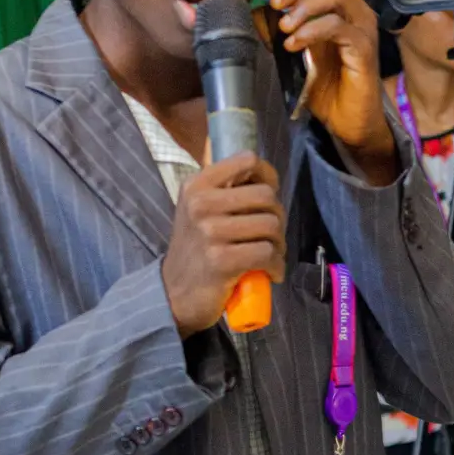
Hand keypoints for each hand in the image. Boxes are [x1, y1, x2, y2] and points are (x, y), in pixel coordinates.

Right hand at [162, 152, 285, 339]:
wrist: (174, 294)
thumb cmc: (196, 249)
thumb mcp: (200, 210)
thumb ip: (227, 190)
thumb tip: (268, 179)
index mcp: (196, 185)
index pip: (248, 160)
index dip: (268, 176)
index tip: (269, 195)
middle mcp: (201, 204)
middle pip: (266, 195)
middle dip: (278, 217)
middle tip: (271, 236)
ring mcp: (210, 232)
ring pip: (271, 225)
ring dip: (279, 244)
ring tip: (270, 255)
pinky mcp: (221, 261)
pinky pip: (267, 253)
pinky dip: (276, 266)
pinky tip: (269, 272)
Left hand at [271, 0, 396, 181]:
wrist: (349, 123)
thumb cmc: (324, 87)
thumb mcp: (292, 54)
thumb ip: (276, 30)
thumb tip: (251, 13)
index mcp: (337, 8)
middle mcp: (354, 11)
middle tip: (275, 5)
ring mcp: (362, 28)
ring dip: (304, 8)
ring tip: (285, 29)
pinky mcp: (364, 49)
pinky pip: (339, 26)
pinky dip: (313, 31)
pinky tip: (296, 45)